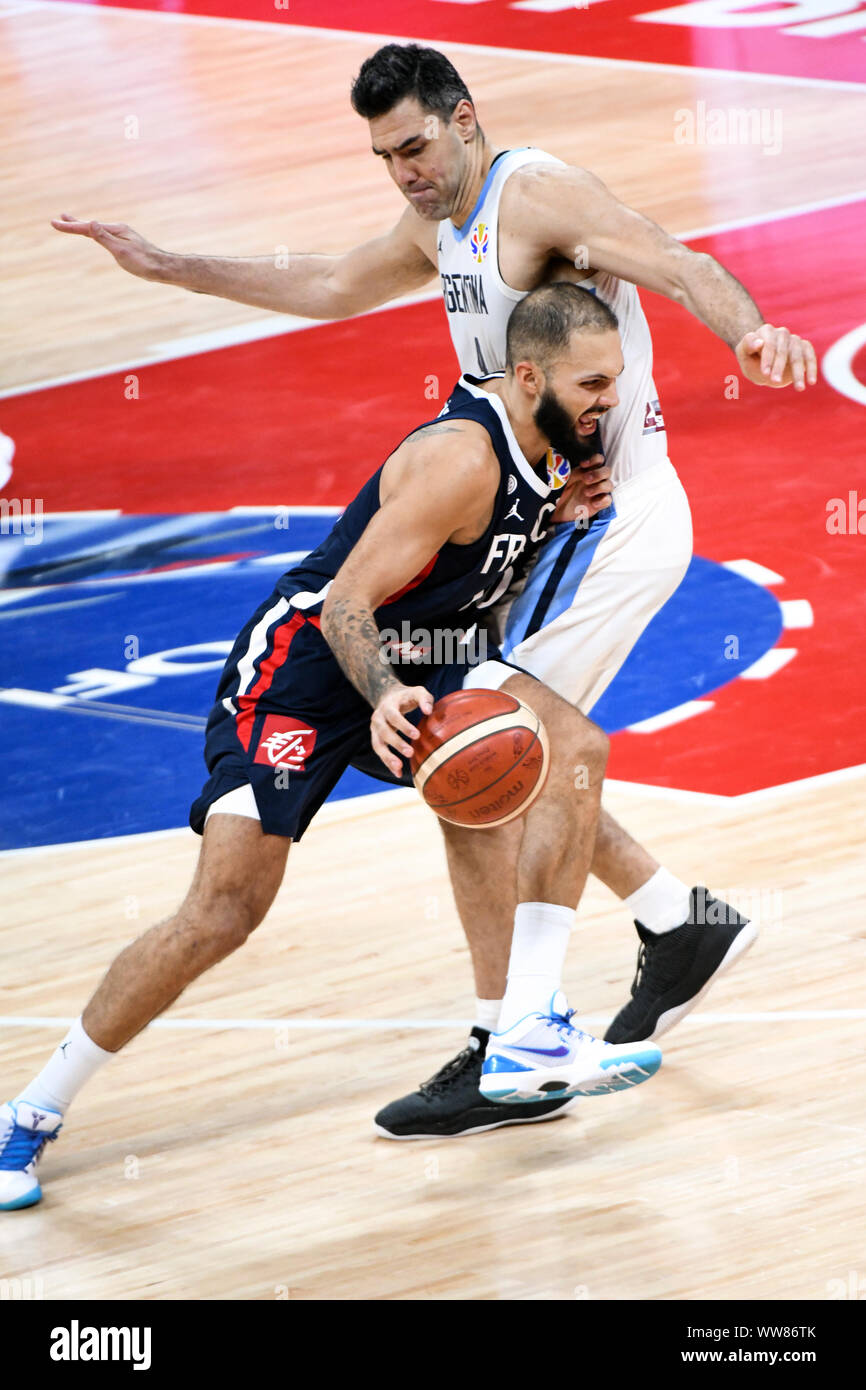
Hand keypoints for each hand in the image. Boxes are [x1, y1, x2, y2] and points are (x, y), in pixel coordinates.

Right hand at [50, 213, 167, 281]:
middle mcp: (119, 230)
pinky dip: (96, 235)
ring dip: (85, 227)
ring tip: (75, 224)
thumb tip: (90, 222)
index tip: (54, 223)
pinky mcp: (127, 244)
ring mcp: (123, 237)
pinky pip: (106, 237)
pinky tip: (98, 236)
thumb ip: (104, 238)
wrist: (163, 269)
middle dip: (75, 223)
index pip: (87, 227)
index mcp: (115, 230)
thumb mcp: (121, 251)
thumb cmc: (143, 262)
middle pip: (92, 226)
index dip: (70, 226)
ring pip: (99, 231)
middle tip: (61, 218)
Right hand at [371, 684, 433, 776]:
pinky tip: (397, 773)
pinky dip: (387, 763)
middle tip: (410, 752)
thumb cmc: (407, 697)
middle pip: (384, 732)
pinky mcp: (376, 739)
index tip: (417, 735)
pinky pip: (380, 752)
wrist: (388, 697)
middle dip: (396, 743)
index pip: (393, 716)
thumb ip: (424, 699)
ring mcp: (375, 729)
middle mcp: (378, 718)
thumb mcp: (417, 691)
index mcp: (388, 706)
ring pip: (377, 745)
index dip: (403, 726)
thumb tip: (428, 711)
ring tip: (399, 767)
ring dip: (387, 757)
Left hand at [552, 454, 611, 523]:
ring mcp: (599, 492)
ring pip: (609, 485)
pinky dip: (602, 500)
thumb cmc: (563, 491)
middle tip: (585, 480)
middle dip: (598, 474)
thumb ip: (576, 473)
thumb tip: (584, 470)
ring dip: (599, 487)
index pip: (599, 460)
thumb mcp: (567, 480)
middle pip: (607, 471)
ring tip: (586, 493)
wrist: (560, 509)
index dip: (595, 460)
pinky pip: (608, 500)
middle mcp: (596, 480)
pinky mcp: (600, 503)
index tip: (583, 465)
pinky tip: (593, 503)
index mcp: (588, 470)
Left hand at [735, 323, 817, 391]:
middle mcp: (781, 333)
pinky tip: (811, 381)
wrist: (763, 366)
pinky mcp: (804, 347)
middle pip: (783, 350)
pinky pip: (810, 356)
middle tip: (775, 382)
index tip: (765, 374)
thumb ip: (747, 346)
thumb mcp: (743, 354)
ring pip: (798, 355)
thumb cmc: (751, 359)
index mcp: (766, 331)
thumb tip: (759, 342)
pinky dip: (811, 368)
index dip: (767, 359)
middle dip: (779, 367)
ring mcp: (794, 339)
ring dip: (798, 372)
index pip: (768, 344)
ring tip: (799, 388)